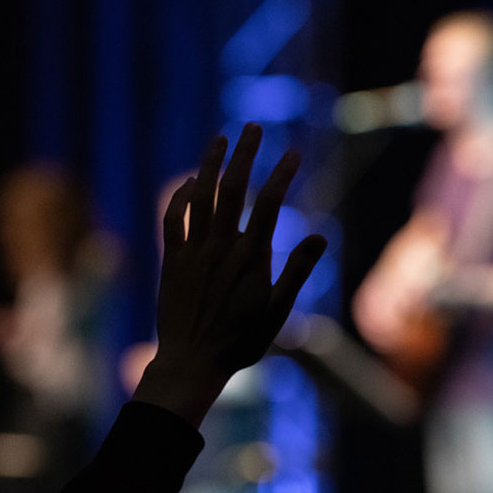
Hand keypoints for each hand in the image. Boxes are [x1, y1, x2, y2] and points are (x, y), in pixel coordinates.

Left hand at [133, 124, 326, 426]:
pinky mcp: (172, 261)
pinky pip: (174, 220)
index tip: (294, 152)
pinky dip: (181, 197)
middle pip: (233, 189)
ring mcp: (193, 252)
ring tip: (219, 138)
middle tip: (252, 128)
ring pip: (201, 197)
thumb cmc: (240, 343)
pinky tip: (190, 182)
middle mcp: (221, 248)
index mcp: (251, 259)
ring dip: (210, 164)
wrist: (191, 363)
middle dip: (245, 154)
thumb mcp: (277, 313)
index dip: (282, 174)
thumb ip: (297, 273)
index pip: (269, 204)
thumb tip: (319, 236)